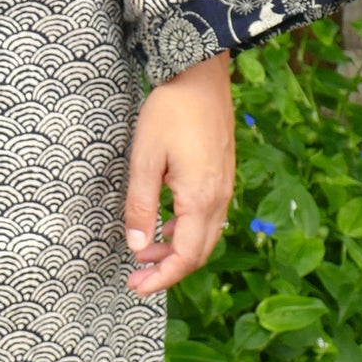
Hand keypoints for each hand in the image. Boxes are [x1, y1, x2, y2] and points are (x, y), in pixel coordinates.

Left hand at [123, 50, 234, 297]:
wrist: (201, 74)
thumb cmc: (170, 111)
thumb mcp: (145, 159)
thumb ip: (141, 206)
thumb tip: (137, 247)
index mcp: (201, 198)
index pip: (186, 256)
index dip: (162, 277)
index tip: (136, 286)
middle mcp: (220, 197)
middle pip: (199, 252)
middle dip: (168, 270)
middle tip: (137, 279)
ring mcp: (225, 187)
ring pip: (205, 236)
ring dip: (176, 250)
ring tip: (145, 253)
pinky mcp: (223, 175)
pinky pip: (208, 217)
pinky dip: (186, 231)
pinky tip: (165, 226)